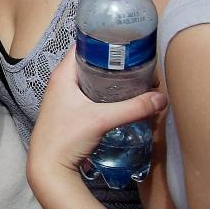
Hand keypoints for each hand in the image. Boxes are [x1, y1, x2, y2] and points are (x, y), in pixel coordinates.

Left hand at [27, 57, 168, 185]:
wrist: (48, 166)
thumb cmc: (66, 138)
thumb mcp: (102, 120)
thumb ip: (133, 108)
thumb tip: (161, 98)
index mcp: (62, 74)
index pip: (84, 46)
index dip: (104, 42)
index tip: (128, 44)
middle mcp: (61, 81)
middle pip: (90, 62)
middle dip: (114, 63)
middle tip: (139, 64)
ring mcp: (63, 96)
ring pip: (91, 79)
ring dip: (110, 79)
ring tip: (135, 80)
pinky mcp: (68, 110)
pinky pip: (89, 93)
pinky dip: (105, 92)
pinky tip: (121, 99)